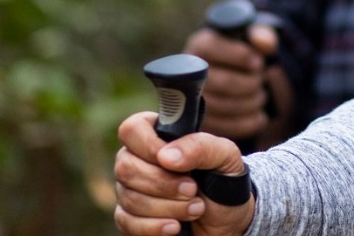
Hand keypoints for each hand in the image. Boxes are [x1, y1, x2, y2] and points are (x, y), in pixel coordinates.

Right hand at [114, 112, 255, 235]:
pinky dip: (154, 227)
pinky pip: (127, 223)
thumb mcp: (225, 157)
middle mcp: (138, 160)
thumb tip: (165, 156)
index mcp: (159, 136)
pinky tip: (175, 226)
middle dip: (164, 184)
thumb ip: (200, 147)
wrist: (227, 220)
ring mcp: (130, 190)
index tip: (173, 162)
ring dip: (167, 207)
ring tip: (195, 208)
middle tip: (193, 190)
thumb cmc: (223, 180)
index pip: (133, 129)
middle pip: (126, 167)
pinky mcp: (129, 219)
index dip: (148, 146)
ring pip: (129, 198)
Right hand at [184, 24, 280, 140]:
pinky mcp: (203, 123)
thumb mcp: (252, 37)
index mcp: (201, 45)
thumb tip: (265, 44)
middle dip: (251, 83)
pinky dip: (249, 122)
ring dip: (252, 102)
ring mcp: (193, 100)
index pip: (212, 49)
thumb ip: (262, 34)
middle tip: (261, 80)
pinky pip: (228, 127)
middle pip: (223, 82)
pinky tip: (259, 115)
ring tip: (260, 95)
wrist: (235, 75)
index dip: (240, 56)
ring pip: (227, 106)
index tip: (258, 63)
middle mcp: (190, 72)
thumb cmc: (243, 52)